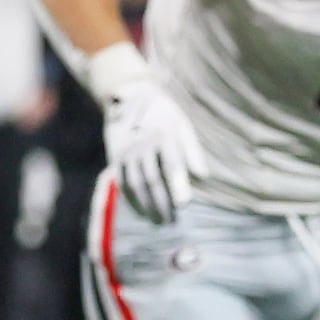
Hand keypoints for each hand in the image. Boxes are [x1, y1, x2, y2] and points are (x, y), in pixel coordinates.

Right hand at [85, 44, 202, 221]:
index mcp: (164, 135)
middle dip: (162, 203)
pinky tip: (142, 212)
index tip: (185, 204)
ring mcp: (127, 151)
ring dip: (147, 205)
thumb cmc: (164, 116)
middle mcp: (143, 144)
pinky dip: (131, 200)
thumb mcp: (182, 125)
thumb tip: (204, 176)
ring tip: (158, 222)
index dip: (178, 184)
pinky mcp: (115, 157)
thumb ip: (192, 151)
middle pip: (152, 179)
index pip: (171, 164)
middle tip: (172, 222)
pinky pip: (122, 182)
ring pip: (136, 184)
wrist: (130, 97)